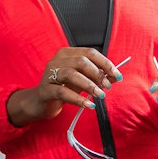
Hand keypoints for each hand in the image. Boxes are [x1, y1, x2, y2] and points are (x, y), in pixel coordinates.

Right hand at [7, 47, 123, 125]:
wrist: (41, 103)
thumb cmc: (63, 89)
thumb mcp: (82, 81)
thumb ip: (98, 77)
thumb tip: (115, 77)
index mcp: (67, 54)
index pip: (90, 53)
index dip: (105, 63)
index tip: (117, 75)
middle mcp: (57, 60)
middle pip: (81, 62)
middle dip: (97, 74)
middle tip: (107, 87)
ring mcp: (49, 74)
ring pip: (71, 74)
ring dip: (89, 85)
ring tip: (100, 95)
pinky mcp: (45, 89)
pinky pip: (62, 92)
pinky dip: (78, 99)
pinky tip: (89, 105)